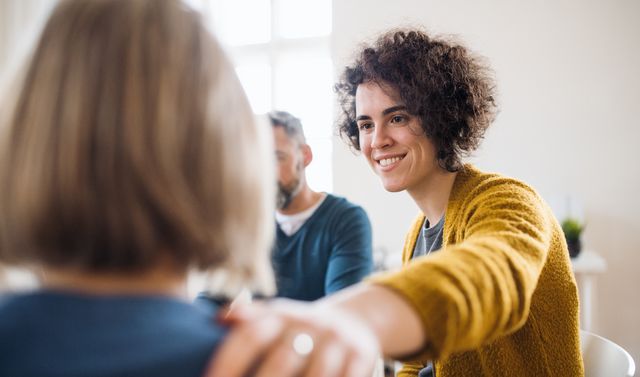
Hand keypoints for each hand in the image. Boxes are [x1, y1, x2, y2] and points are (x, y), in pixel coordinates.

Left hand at [205, 298, 380, 376]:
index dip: (228, 363)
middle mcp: (310, 323)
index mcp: (281, 314)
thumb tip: (217, 319)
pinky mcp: (362, 356)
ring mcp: (338, 340)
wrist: (353, 322)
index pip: (250, 336)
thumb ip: (248, 319)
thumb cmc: (299, 329)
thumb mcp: (275, 318)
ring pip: (316, 376)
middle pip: (282, 359)